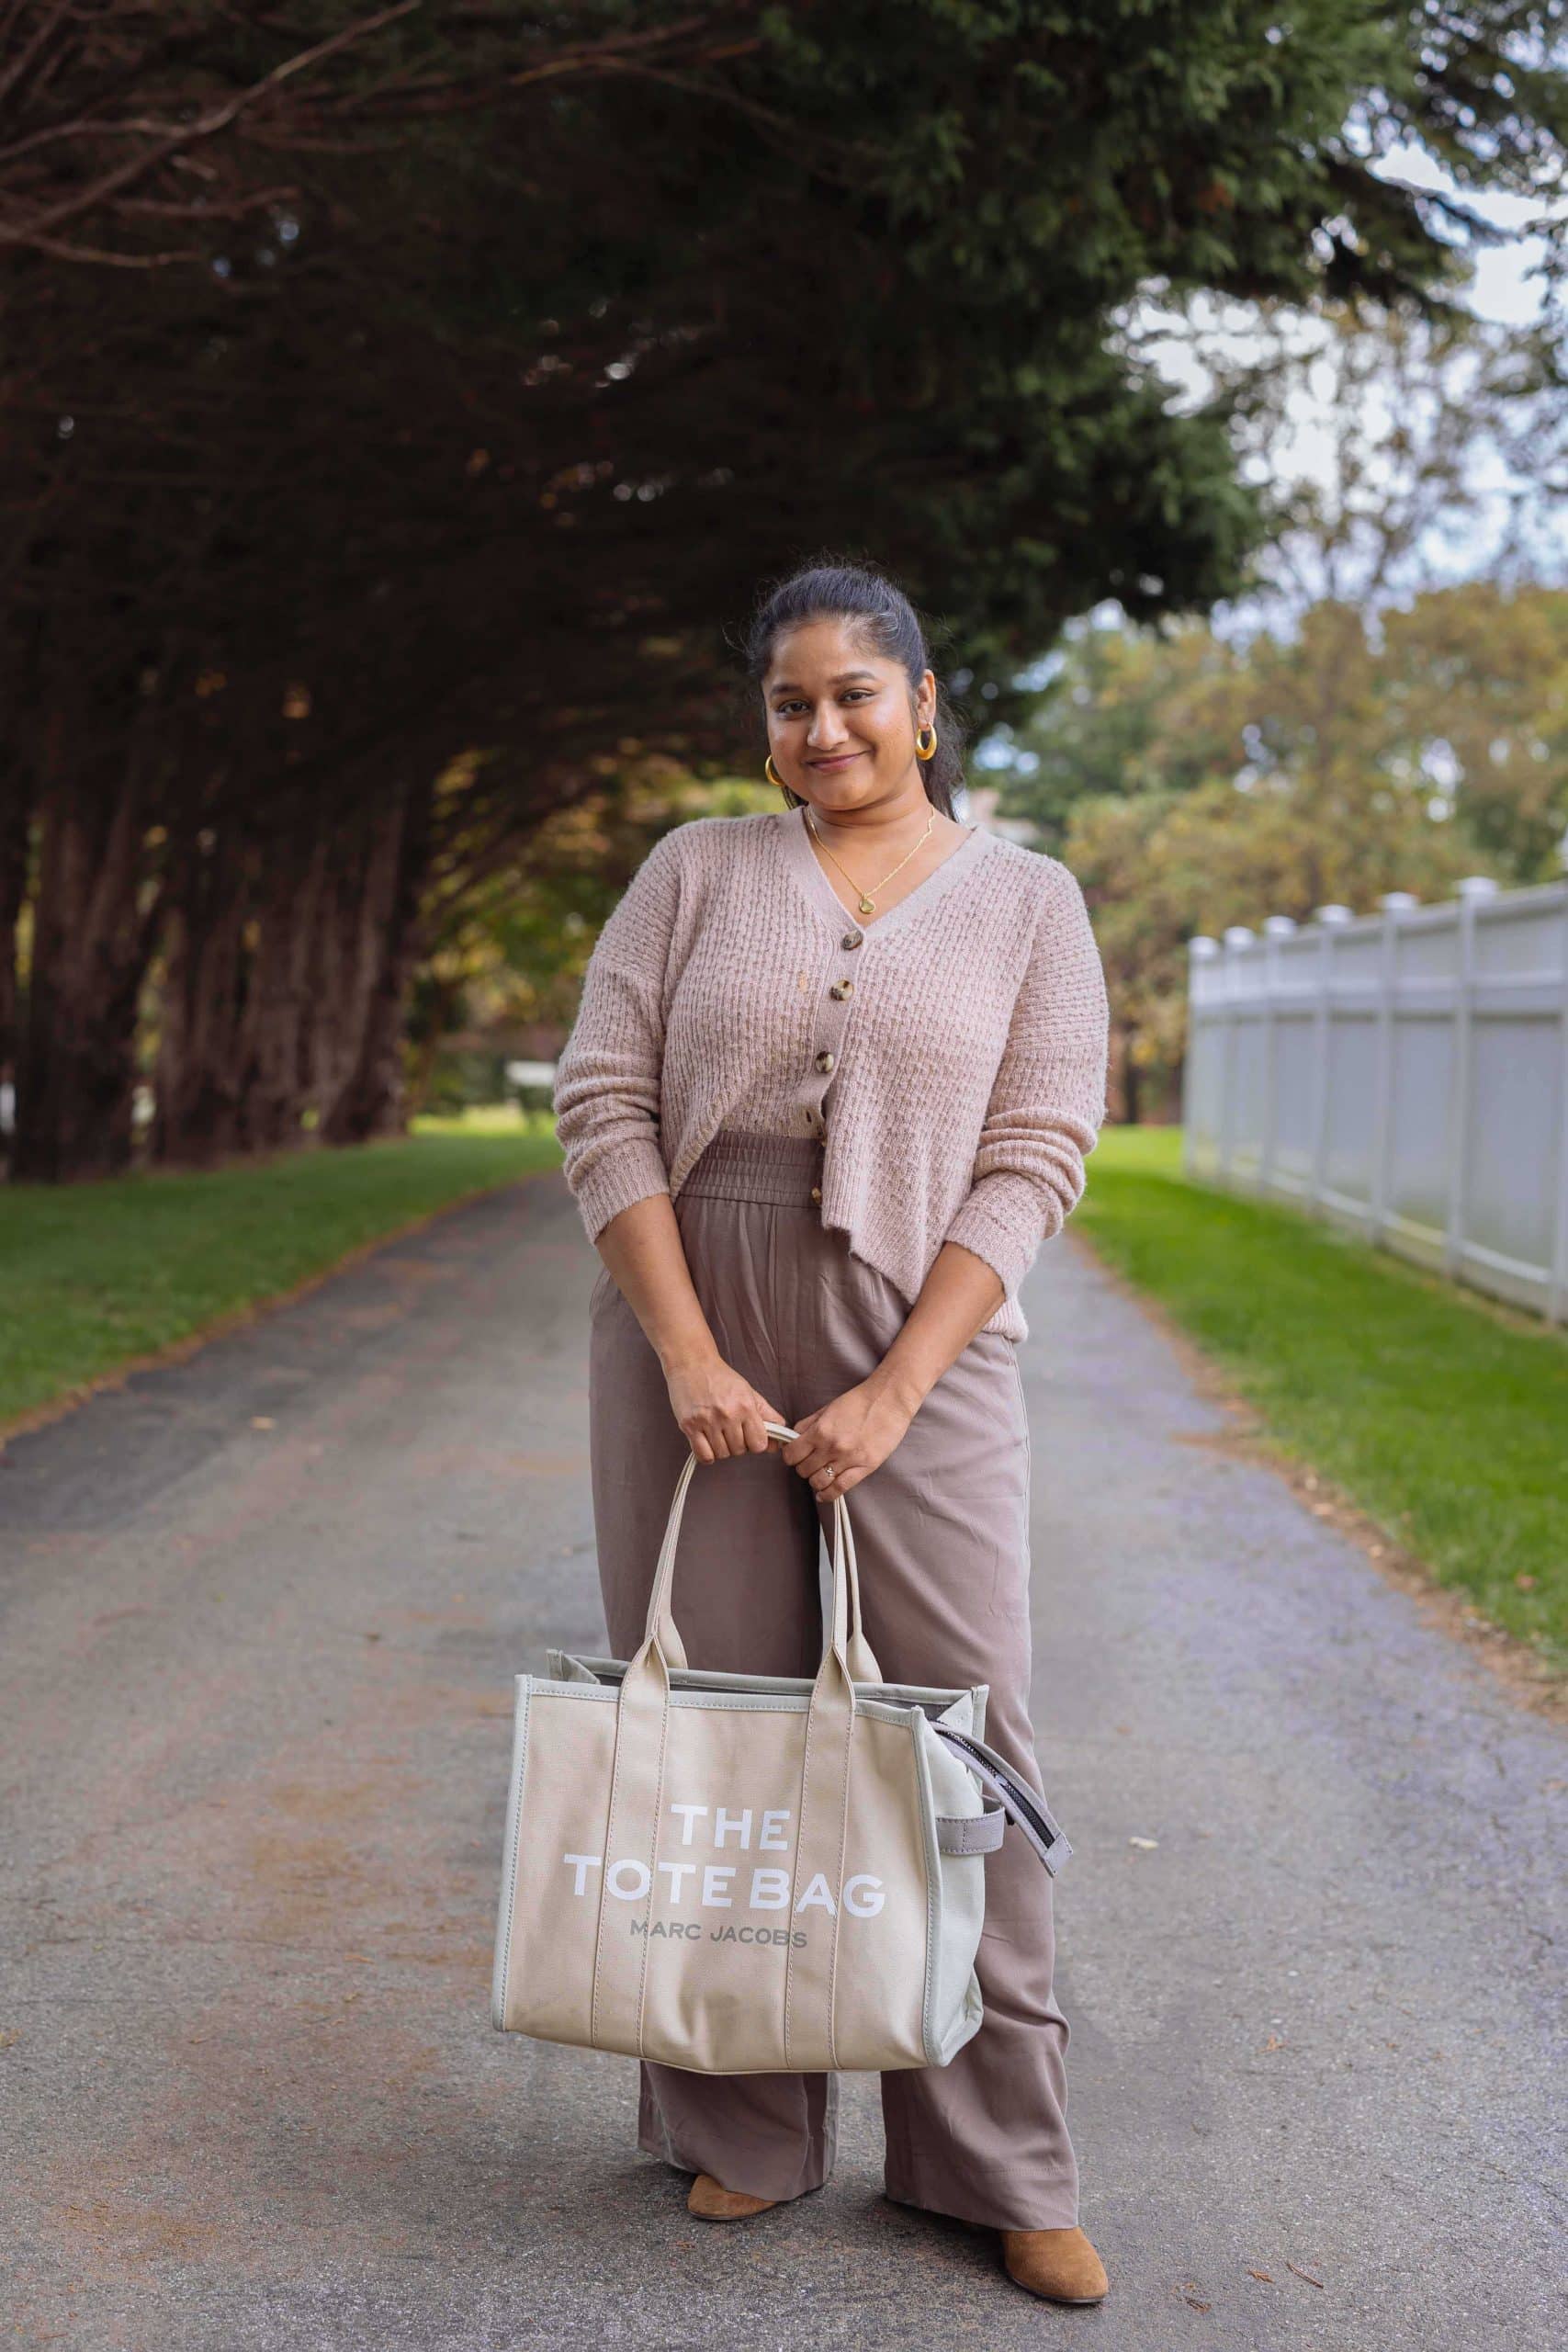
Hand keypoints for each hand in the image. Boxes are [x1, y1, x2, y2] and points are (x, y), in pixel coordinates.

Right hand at [665, 1353, 786, 1464]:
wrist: (692, 1363)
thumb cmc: (720, 1377)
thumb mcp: (749, 1393)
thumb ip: (767, 1417)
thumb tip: (777, 1443)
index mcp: (745, 1406)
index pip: (758, 1444)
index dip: (755, 1443)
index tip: (749, 1437)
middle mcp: (727, 1414)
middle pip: (739, 1450)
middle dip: (737, 1444)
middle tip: (730, 1430)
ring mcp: (707, 1421)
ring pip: (722, 1454)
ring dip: (721, 1448)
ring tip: (717, 1432)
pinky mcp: (689, 1425)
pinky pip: (704, 1456)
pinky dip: (707, 1455)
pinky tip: (707, 1443)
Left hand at [778, 1377, 917, 1502]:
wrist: (889, 1400)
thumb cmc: (860, 1401)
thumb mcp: (827, 1408)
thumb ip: (808, 1424)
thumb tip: (793, 1438)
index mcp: (821, 1430)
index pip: (792, 1455)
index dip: (790, 1456)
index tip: (795, 1456)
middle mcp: (832, 1447)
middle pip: (803, 1470)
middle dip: (803, 1467)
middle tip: (810, 1462)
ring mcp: (849, 1459)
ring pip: (819, 1482)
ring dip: (815, 1480)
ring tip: (820, 1474)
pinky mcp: (865, 1467)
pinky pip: (840, 1488)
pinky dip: (828, 1494)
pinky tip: (824, 1493)